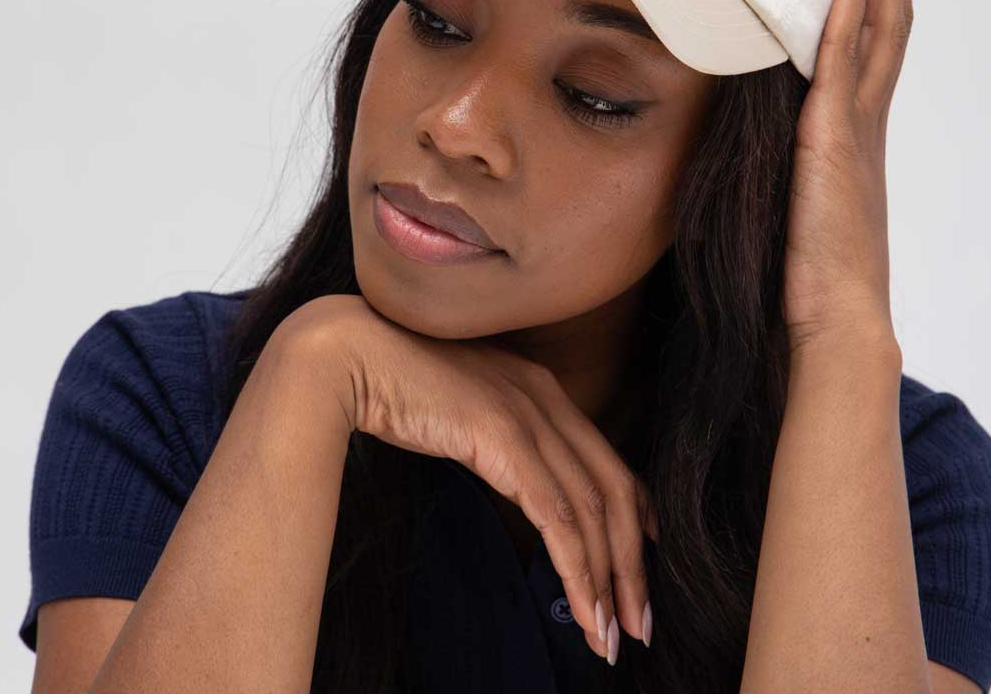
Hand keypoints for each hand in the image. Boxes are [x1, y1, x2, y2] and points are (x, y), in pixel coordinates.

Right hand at [290, 292, 659, 662]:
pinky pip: (557, 517)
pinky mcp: (504, 436)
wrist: (348, 353)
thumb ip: (493, 438)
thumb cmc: (392, 383)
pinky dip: (577, 570)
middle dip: (632, 563)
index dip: (635, 512)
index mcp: (539, 387)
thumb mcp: (461, 410)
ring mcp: (528, 413)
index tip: (641, 559)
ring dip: (609, 580)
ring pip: (594, 509)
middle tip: (638, 623)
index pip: (606, 459)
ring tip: (611, 637)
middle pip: (615, 488)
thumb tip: (509, 483)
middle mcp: (546, 396)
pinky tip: (582, 610)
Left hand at [781, 0, 910, 358]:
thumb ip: (790, 153)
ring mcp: (856, 124)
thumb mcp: (799, 192)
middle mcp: (866, 115)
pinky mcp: (834, 140)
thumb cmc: (811, 267)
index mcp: (856, 126)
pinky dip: (851, 5)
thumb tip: (758, 127)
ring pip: (877, 22)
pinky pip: (843, 58)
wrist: (833, 317)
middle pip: (888, 11)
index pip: (874, 33)